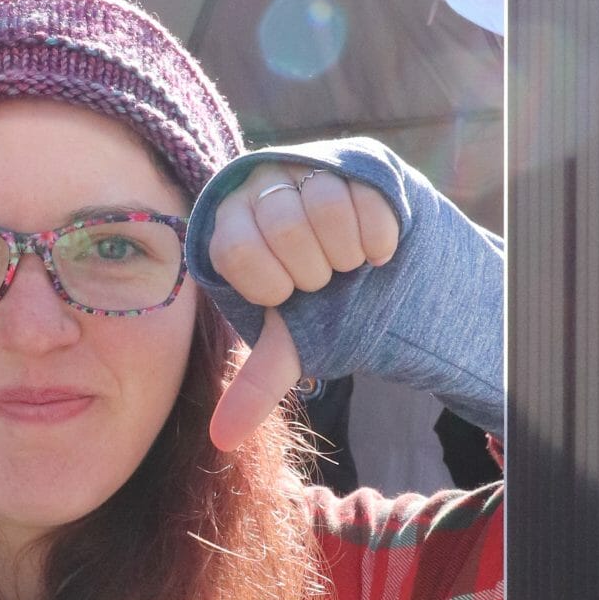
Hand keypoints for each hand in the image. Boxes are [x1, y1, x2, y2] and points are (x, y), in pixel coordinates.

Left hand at [206, 164, 399, 450]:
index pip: (237, 252)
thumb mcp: (288, 338)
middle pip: (283, 227)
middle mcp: (258, 185)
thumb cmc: (317, 302)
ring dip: (346, 252)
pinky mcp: (353, 159)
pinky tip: (371, 244)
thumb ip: (256, 382)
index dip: (273, 285)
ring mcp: (304, 166)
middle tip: (321, 277)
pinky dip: (376, 238)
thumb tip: (221, 440)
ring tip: (346, 260)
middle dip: (315, 271)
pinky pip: (366, 201)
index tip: (287, 293)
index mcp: (227, 225)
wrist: (372, 266)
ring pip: (325, 207)